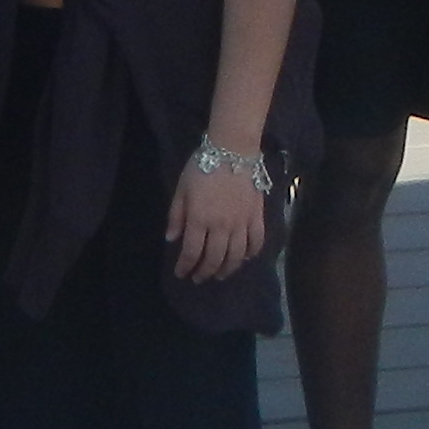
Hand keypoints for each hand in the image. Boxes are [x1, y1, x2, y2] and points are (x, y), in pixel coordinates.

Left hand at [167, 155, 269, 284]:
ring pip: (235, 256)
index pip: (192, 252)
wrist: (233, 150)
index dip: (185, 266)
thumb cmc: (202, 167)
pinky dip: (250, 254)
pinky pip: (256, 242)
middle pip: (214, 259)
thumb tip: (172, 240)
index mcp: (199, 220)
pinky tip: (244, 258)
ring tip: (219, 275)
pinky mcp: (257, 217)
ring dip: (226, 269)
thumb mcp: (181, 189)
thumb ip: (176, 216)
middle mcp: (221, 226)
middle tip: (198, 278)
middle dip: (204, 272)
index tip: (181, 273)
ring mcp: (242, 223)